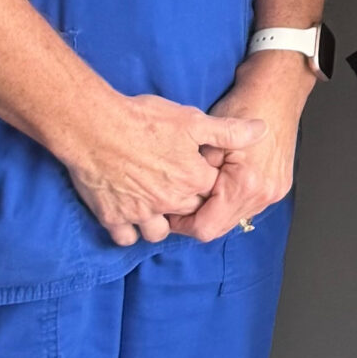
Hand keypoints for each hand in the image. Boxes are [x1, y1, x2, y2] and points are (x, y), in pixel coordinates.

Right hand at [62, 92, 265, 245]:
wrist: (95, 127)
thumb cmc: (143, 120)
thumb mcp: (192, 119)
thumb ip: (228, 131)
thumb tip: (261, 130)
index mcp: (193, 180)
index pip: (212, 192)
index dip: (205, 181)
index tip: (194, 170)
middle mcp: (170, 201)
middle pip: (187, 212)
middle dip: (185, 204)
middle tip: (174, 187)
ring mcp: (141, 213)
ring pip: (158, 232)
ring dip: (159, 221)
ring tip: (155, 204)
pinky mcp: (113, 217)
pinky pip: (126, 238)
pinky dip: (129, 230)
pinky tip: (129, 215)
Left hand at [171, 50, 314, 242]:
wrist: (278, 90)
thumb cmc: (244, 106)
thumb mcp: (208, 138)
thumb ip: (193, 175)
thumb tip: (174, 196)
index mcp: (245, 185)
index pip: (206, 227)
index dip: (182, 224)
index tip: (168, 212)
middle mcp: (263, 195)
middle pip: (220, 228)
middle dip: (197, 219)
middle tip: (179, 204)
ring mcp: (274, 192)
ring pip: (234, 220)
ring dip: (215, 212)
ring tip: (199, 193)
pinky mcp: (279, 187)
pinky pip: (248, 207)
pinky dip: (230, 203)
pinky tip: (220, 188)